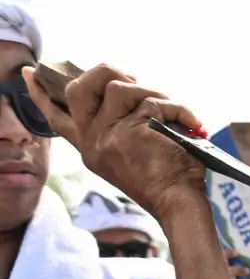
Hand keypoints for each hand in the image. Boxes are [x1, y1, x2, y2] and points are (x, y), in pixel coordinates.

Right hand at [22, 64, 207, 221]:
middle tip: (133, 81)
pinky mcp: (135, 129)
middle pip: (79, 88)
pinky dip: (180, 109)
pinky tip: (192, 124)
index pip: (56, 118)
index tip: (28, 73)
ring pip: (121, 87)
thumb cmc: (166, 181)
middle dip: (106, 72)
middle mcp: (94, 141)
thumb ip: (116, 129)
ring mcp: (111, 135)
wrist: (180, 205)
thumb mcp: (130, 157)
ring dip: (153, 92)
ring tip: (173, 111)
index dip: (40, 94)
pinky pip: (156, 101)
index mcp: (90, 148)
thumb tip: (122, 91)